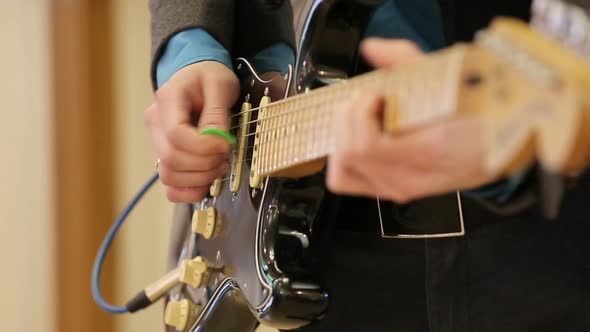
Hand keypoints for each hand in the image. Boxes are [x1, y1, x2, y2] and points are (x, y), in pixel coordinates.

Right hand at [145, 61, 238, 201]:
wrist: (198, 75)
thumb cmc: (210, 76)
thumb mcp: (221, 84)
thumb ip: (217, 113)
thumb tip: (217, 141)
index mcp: (168, 100)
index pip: (177, 135)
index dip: (203, 147)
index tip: (225, 144)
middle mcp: (156, 123)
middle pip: (171, 159)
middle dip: (205, 164)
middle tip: (225, 155)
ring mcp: (157, 141)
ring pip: (168, 175)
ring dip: (199, 179)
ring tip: (219, 165)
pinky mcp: (165, 156)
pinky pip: (169, 186)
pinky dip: (189, 192)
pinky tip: (206, 181)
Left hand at [327, 39, 491, 202]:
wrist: (507, 146)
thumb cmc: (485, 115)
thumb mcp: (450, 79)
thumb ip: (405, 60)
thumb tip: (374, 49)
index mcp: (426, 154)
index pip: (364, 146)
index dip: (361, 112)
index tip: (376, 94)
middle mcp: (410, 179)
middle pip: (347, 157)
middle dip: (348, 121)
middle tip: (368, 102)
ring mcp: (402, 190)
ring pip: (342, 173)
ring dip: (344, 139)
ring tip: (365, 120)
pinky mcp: (397, 191)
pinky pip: (352, 179)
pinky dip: (349, 156)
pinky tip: (366, 137)